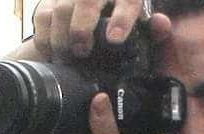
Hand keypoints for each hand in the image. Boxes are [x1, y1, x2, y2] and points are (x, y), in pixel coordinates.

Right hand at [34, 0, 171, 57]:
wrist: (98, 8)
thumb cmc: (121, 18)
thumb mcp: (138, 21)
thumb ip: (152, 28)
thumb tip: (161, 24)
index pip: (127, 1)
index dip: (121, 18)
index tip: (115, 39)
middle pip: (86, 0)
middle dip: (81, 27)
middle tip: (82, 51)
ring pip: (60, 9)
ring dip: (61, 36)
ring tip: (66, 58)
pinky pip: (42, 15)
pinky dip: (44, 38)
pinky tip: (51, 56)